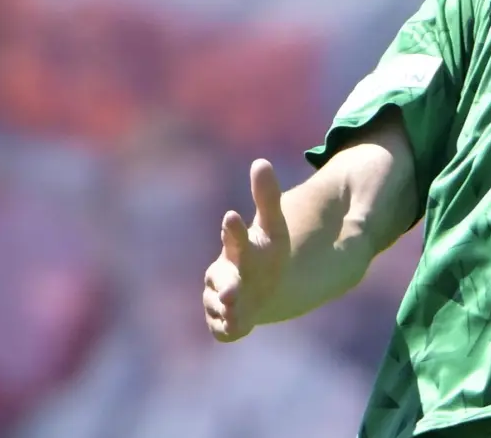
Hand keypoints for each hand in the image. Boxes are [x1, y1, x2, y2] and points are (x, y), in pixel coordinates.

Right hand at [203, 159, 288, 341]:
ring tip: (234, 307)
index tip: (233, 217)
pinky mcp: (226, 322)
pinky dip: (227, 328)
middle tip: (232, 289)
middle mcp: (225, 273)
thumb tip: (260, 161)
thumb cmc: (265, 254)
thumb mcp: (272, 228)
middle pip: (221, 277)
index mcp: (237, 247)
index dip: (234, 229)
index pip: (234, 236)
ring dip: (225, 307)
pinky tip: (237, 326)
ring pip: (218, 303)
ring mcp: (223, 299)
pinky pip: (222, 328)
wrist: (261, 289)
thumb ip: (267, 198)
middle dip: (226, 283)